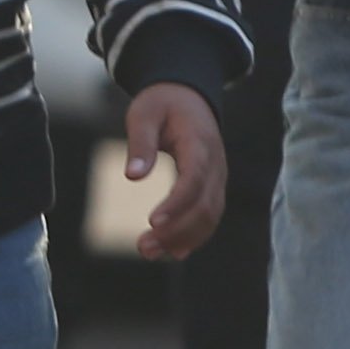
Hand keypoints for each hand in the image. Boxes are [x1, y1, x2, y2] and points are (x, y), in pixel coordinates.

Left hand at [121, 82, 225, 258]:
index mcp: (199, 143)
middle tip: (143, 247)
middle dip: (176, 230)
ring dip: (183, 239)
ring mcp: (217, 178)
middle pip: (204, 205)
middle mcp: (215, 164)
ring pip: (209, 216)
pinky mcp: (212, 187)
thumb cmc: (161, 104)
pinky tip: (172, 251)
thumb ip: (140, 142)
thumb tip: (132, 176)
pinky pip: (209, 216)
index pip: (193, 179)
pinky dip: (193, 235)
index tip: (153, 222)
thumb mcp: (144, 114)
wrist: (187, 97)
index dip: (177, 203)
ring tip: (149, 252)